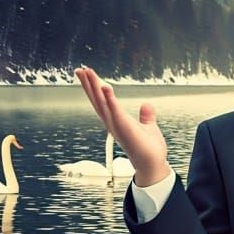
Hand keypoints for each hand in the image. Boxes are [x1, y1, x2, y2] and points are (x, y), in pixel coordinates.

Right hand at [74, 66, 168, 185]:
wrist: (153, 164)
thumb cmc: (149, 148)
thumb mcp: (148, 127)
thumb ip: (146, 116)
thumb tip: (146, 105)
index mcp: (116, 120)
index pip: (101, 101)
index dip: (93, 88)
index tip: (86, 74)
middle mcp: (112, 122)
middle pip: (96, 100)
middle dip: (87, 84)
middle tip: (79, 69)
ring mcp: (116, 125)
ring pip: (101, 102)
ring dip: (94, 86)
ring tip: (87, 71)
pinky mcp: (124, 127)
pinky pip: (115, 110)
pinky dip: (110, 99)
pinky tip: (105, 85)